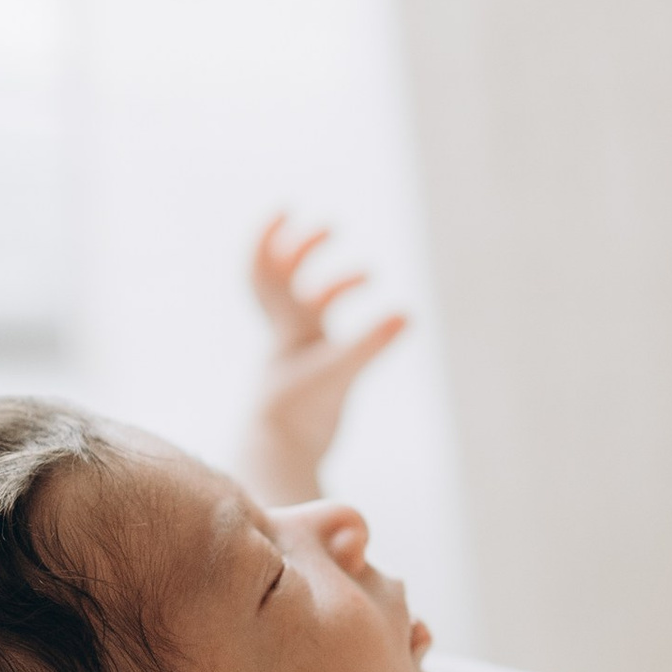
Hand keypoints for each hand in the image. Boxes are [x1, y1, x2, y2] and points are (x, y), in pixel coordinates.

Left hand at [241, 212, 408, 503]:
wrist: (280, 462)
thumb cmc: (299, 418)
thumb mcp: (338, 375)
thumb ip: (370, 344)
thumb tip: (408, 314)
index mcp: (284, 328)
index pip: (264, 273)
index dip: (270, 239)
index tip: (284, 209)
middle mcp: (286, 337)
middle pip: (282, 280)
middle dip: (302, 248)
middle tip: (331, 226)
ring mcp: (297, 356)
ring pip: (307, 307)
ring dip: (334, 285)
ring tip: (368, 275)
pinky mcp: (312, 378)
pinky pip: (322, 334)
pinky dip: (343, 322)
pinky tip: (373, 325)